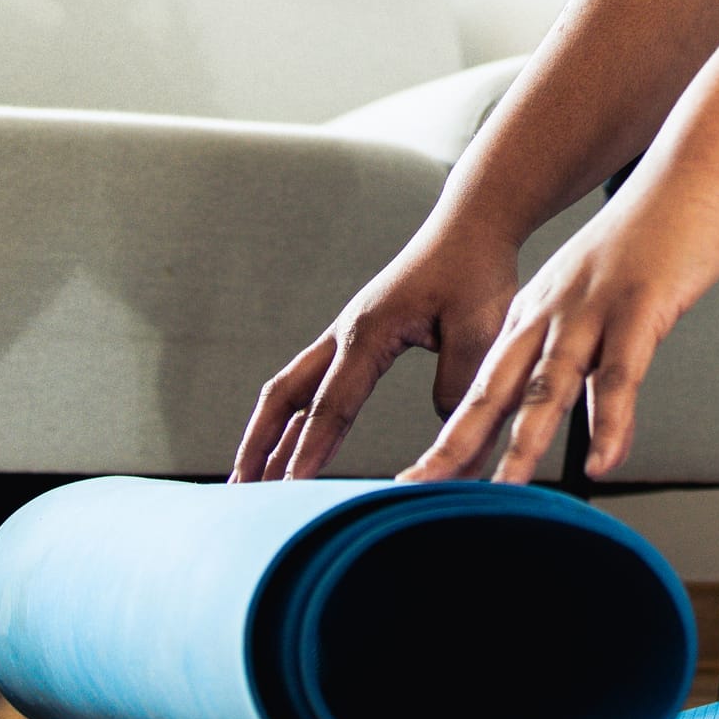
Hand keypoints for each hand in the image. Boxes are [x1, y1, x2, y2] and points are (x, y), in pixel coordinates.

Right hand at [231, 220, 521, 482]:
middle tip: (238, 493)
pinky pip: (313, 384)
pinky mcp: (356, 337)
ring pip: (291, 391)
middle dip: (259, 446)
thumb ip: (457, 382)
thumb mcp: (480, 327)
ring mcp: (345, 334)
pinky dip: (295, 419)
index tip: (290, 492)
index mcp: (368, 333)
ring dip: (268, 435)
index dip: (310, 452)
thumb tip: (441, 432)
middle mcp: (344, 333)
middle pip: (284, 396)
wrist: (471, 225)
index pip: (331, 406)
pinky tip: (292, 445)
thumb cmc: (476, 271)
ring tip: (249, 481)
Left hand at [405, 171, 718, 484]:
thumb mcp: (590, 297)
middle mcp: (549, 314)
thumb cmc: (645, 242)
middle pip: (493, 391)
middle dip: (456, 446)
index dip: (452, 438)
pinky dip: (609, 424)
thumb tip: (560, 402)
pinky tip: (602, 463)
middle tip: (419, 490)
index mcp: (533, 314)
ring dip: (525, 444)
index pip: (482, 387)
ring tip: (505, 492)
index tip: (421, 482)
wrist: (686, 174)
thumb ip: (573, 350)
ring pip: (548, 388)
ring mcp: (590, 312)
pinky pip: (620, 376)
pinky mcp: (637, 310)